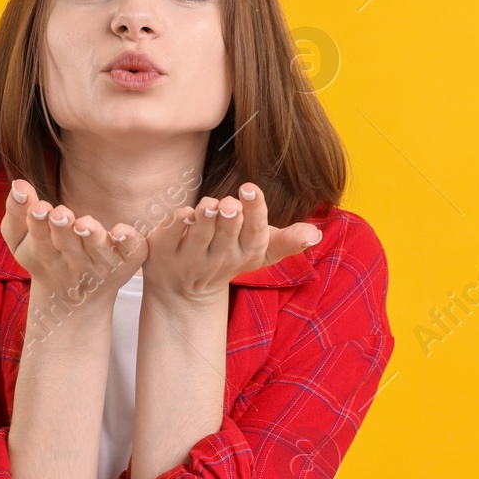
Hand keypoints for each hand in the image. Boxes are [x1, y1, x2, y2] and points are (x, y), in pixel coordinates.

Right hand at [0, 179, 147, 309]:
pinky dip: (129, 242)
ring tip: (84, 224)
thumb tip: (19, 184)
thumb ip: (16, 212)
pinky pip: (132, 254)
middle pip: (67, 246)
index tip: (39, 209)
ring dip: (92, 237)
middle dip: (62, 230)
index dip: (38, 224)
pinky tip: (122, 230)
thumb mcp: (20, 239)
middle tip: (60, 215)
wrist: (75, 298)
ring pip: (97, 250)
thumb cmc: (44, 255)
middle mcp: (74, 263)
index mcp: (45, 255)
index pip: (39, 239)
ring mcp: (101, 264)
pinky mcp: (126, 263)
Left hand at [142, 182, 321, 304]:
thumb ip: (288, 241)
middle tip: (232, 201)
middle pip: (227, 238)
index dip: (254, 213)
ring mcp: (188, 260)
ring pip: (198, 240)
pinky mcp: (163, 255)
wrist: (184, 290)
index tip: (250, 189)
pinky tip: (184, 213)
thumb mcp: (260, 251)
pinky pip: (169, 239)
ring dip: (205, 220)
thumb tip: (315, 234)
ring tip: (210, 204)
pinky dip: (175, 226)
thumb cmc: (230, 256)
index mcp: (245, 255)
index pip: (255, 235)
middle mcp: (217, 261)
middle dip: (231, 219)